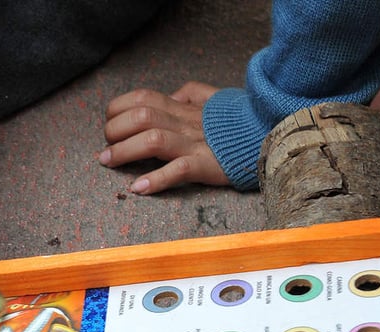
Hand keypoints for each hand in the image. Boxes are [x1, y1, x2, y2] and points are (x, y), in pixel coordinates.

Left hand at [100, 82, 227, 194]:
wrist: (273, 133)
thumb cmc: (239, 122)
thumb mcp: (214, 101)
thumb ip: (191, 95)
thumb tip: (172, 96)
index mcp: (183, 107)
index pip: (141, 99)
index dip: (118, 110)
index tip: (110, 125)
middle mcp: (185, 122)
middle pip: (140, 117)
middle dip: (114, 131)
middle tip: (106, 149)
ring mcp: (196, 143)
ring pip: (153, 140)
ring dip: (124, 152)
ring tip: (109, 162)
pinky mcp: (208, 164)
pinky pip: (179, 170)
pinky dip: (156, 180)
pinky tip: (138, 188)